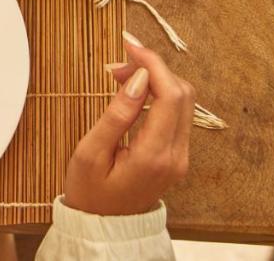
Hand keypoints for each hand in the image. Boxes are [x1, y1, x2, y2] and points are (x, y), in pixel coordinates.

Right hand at [61, 33, 194, 216]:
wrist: (103, 226)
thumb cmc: (90, 192)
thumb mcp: (90, 153)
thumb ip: (117, 114)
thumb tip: (137, 78)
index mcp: (155, 155)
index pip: (169, 94)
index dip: (152, 63)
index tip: (129, 46)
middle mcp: (176, 155)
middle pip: (182, 93)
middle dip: (153, 68)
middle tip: (118, 63)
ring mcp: (180, 156)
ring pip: (183, 101)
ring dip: (156, 79)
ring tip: (121, 75)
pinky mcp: (177, 155)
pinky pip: (177, 114)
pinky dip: (159, 94)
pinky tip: (134, 92)